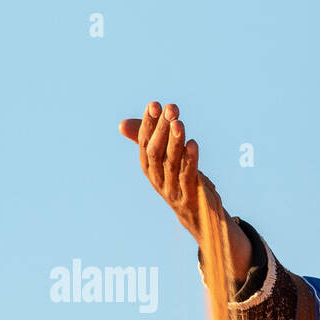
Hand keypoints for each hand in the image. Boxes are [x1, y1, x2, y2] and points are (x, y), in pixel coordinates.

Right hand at [119, 101, 251, 278]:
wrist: (197, 215)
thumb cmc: (179, 180)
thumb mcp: (164, 160)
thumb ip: (147, 141)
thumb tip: (122, 125)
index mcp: (148, 167)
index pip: (144, 142)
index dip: (148, 123)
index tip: (154, 104)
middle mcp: (156, 178)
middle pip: (155, 151)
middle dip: (162, 129)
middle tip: (171, 109)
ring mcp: (171, 189)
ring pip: (171, 163)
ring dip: (174, 141)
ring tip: (179, 122)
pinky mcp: (188, 197)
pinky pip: (187, 177)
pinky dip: (190, 160)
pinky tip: (193, 144)